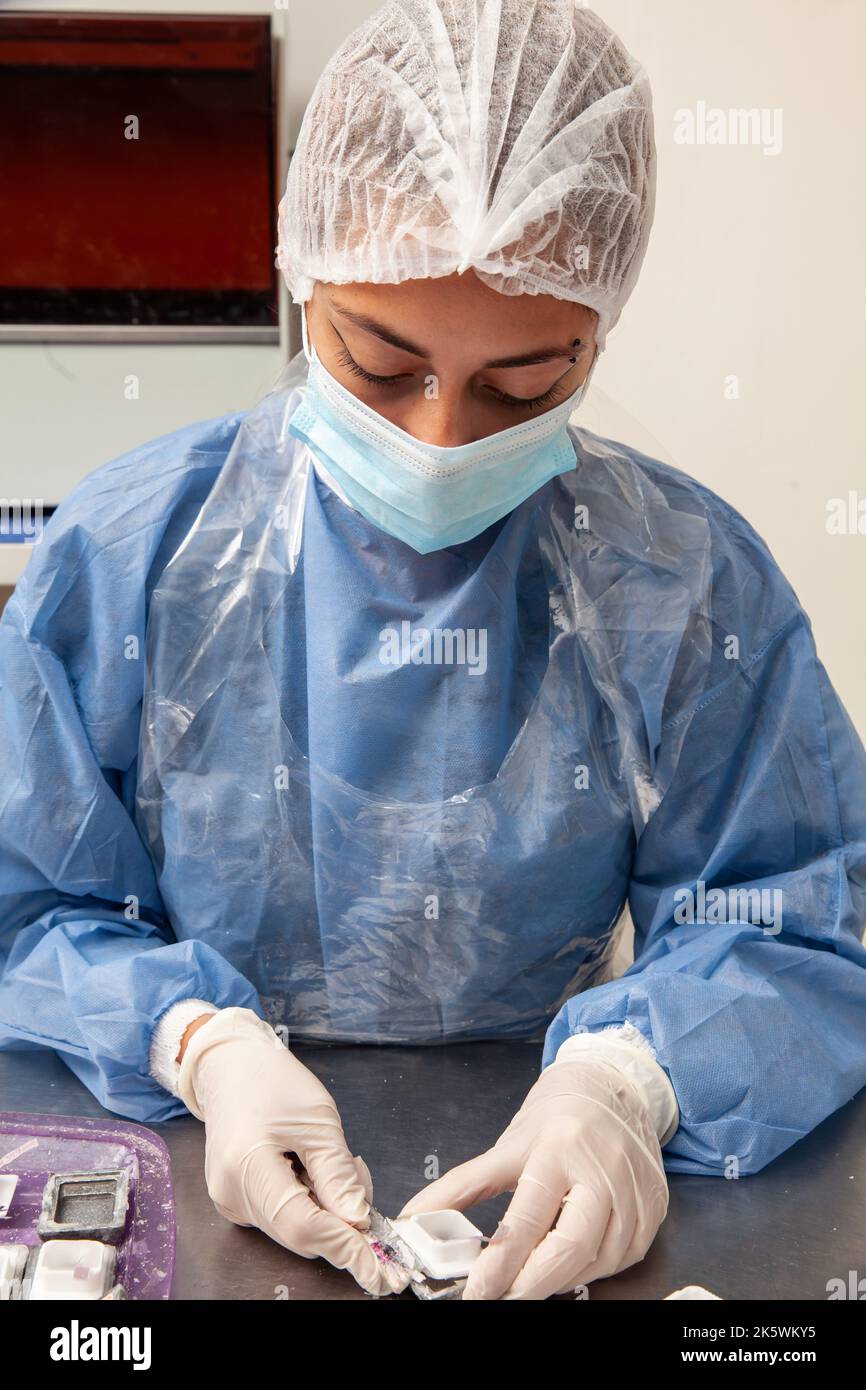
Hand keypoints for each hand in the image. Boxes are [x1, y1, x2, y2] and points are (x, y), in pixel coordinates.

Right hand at [178, 1007, 390, 1295]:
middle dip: (340, 1223)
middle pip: (297, 1233)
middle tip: (362, 1180)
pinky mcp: (234, 1200)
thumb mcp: (318, 1121)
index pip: (302, 1224)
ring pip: (292, 1228)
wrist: (231, 1067)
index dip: (343, 1245)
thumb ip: (338, 1175)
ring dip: (325, 1211)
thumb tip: (359, 1221)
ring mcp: (229, 1201)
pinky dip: (307, 1204)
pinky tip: (312, 1169)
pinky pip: (280, 1217)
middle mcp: (231, 1194)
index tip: (378, 1262)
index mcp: (247, 1166)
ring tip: (333, 1162)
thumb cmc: (273, 1082)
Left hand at [399, 1056, 667, 1299]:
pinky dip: (593, 1268)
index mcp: (557, 1148)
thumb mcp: (506, 1146)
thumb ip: (460, 1188)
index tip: (477, 1292)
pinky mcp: (654, 1207)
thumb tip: (415, 1221)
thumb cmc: (555, 1117)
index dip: (499, 1265)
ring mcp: (633, 1190)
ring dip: (561, 1279)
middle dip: (533, 1284)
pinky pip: (623, 1256)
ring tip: (532, 1278)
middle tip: (504, 1299)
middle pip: (570, 1248)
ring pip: (598, 1260)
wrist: (612, 1087)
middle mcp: (601, 1168)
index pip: (525, 1221)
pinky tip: (571, 1262)